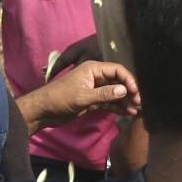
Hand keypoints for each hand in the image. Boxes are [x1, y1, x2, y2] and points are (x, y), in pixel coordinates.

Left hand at [20, 59, 140, 127]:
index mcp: (93, 69)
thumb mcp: (83, 97)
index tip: (135, 92)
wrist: (43, 111)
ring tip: (135, 110)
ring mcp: (94, 89)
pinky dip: (117, 107)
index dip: (129, 80)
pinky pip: (108, 102)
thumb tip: (125, 91)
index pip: (117, 70)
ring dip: (125, 101)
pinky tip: (127, 113)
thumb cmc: (60, 99)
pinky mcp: (92, 101)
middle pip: (118, 82)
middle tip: (139, 103)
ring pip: (115, 93)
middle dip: (129, 92)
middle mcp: (96, 77)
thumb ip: (105, 94)